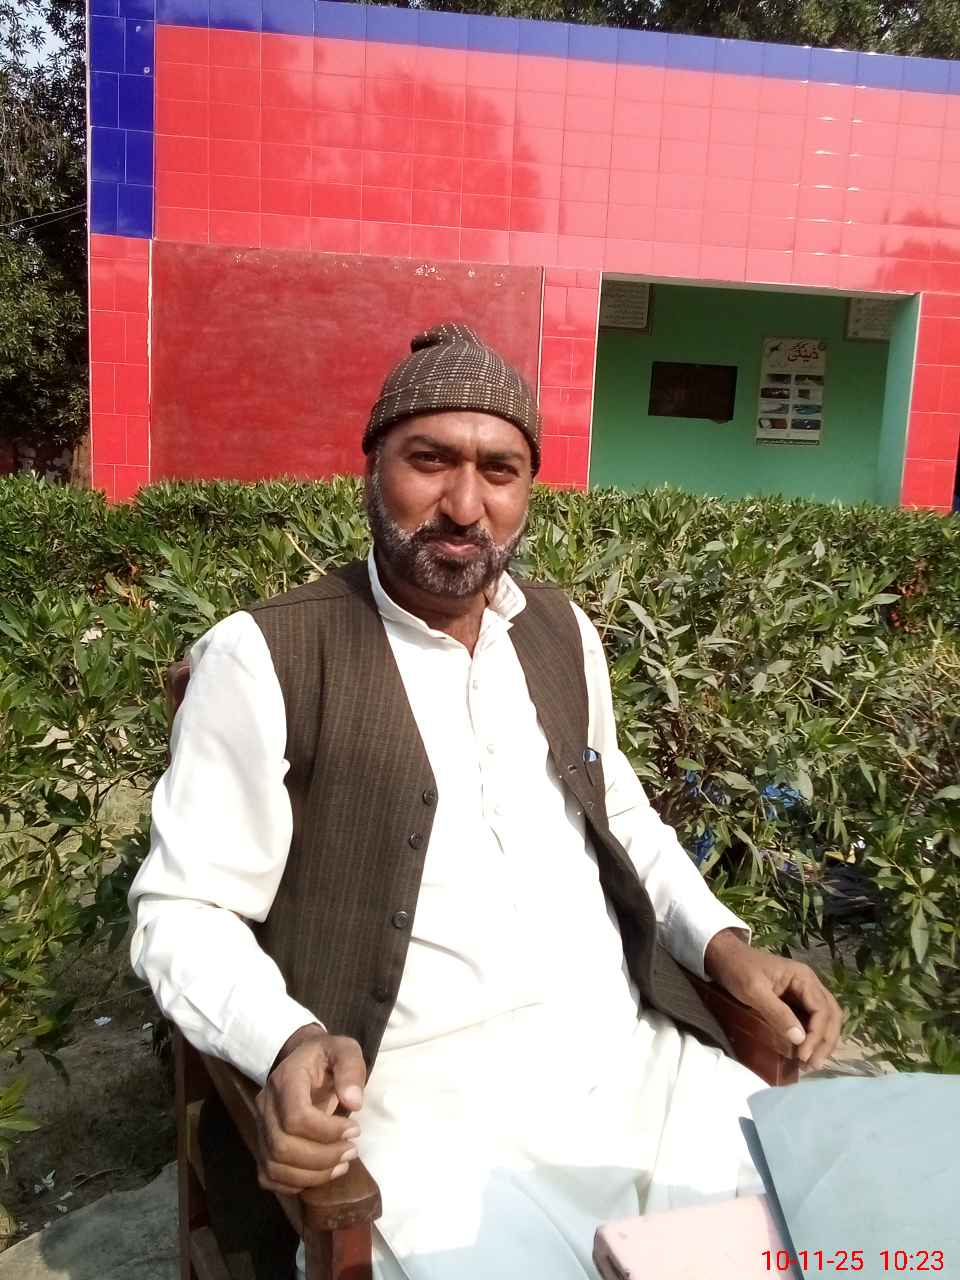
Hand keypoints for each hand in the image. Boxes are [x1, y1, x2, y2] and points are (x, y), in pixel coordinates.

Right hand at [255, 1024, 365, 1194]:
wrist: (302, 1059)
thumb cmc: (326, 1056)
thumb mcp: (345, 1050)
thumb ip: (351, 1069)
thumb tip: (354, 1102)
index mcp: (285, 1079)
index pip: (296, 1117)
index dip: (327, 1132)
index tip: (355, 1130)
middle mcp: (265, 1105)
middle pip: (283, 1147)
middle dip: (322, 1157)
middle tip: (351, 1151)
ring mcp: (260, 1127)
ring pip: (275, 1166)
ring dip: (312, 1175)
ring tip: (342, 1165)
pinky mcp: (262, 1145)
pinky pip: (269, 1177)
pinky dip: (295, 1183)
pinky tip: (321, 1174)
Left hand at [704, 929, 843, 1070]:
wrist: (724, 957)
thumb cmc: (738, 970)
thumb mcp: (753, 991)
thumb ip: (777, 1013)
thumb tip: (800, 1039)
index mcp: (804, 978)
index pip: (822, 1010)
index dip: (816, 1035)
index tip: (803, 1055)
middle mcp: (810, 984)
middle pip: (831, 1015)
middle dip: (825, 1041)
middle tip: (812, 1065)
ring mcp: (804, 992)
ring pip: (826, 1018)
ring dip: (822, 1041)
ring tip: (810, 1063)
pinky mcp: (795, 1001)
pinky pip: (812, 1019)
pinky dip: (813, 1036)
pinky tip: (805, 1051)